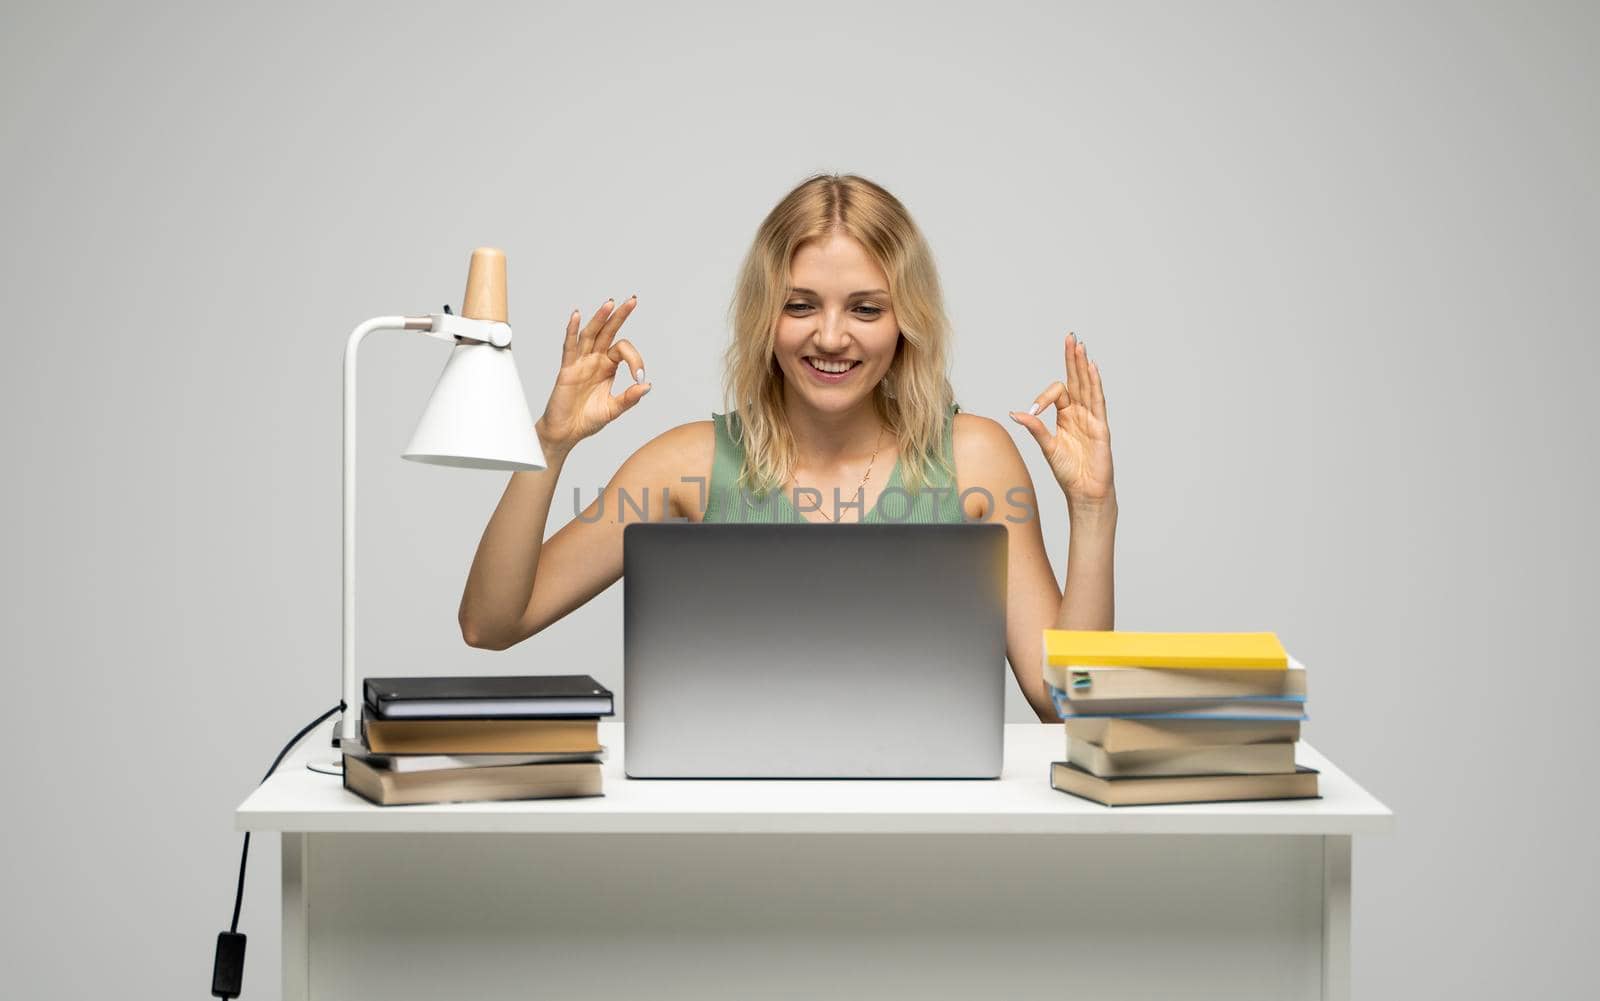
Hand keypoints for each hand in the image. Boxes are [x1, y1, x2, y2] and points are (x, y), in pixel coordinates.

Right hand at [534, 296, 650, 454]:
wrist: (567, 432)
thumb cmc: (588, 419)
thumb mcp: (613, 409)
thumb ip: (629, 398)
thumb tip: (647, 385)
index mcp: (607, 367)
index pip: (623, 350)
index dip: (635, 359)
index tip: (639, 377)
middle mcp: (594, 360)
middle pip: (608, 332)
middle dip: (620, 316)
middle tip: (633, 300)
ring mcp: (580, 362)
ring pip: (590, 334)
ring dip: (600, 318)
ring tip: (610, 303)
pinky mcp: (567, 369)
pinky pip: (569, 347)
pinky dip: (571, 331)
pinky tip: (576, 315)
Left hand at [1009, 333, 1114, 507]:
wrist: (1084, 492)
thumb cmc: (1069, 472)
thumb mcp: (1047, 447)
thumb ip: (1035, 428)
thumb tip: (1015, 413)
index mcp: (1066, 416)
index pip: (1058, 393)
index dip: (1043, 397)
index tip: (1033, 411)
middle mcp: (1081, 413)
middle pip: (1077, 380)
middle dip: (1072, 359)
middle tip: (1070, 337)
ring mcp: (1092, 418)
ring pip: (1088, 386)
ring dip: (1082, 365)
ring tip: (1079, 345)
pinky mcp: (1101, 427)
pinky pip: (1098, 401)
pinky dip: (1095, 384)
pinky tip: (1092, 367)